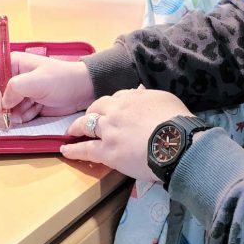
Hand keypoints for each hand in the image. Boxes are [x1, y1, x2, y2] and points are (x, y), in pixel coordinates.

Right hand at [0, 53, 94, 123]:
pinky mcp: (24, 105)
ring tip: (30, 110)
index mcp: (11, 64)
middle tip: (11, 115)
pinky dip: (22, 117)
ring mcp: (17, 93)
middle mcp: (11, 77)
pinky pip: (13, 115)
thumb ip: (15, 88)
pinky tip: (36, 112)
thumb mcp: (38, 80)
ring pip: (1, 108)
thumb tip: (3, 102)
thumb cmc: (63, 79)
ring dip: (12, 114)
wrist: (82, 91)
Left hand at [61, 86, 191, 180]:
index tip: (112, 110)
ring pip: (86, 125)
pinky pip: (85, 149)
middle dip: (91, 113)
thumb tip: (141, 91)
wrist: (176, 142)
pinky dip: (73, 149)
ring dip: (76, 127)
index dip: (112, 105)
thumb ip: (150, 97)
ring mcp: (109, 130)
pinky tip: (65, 149)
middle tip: (87, 119)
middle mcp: (116, 110)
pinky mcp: (108, 151)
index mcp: (131, 98)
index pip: (116, 98)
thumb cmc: (177, 121)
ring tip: (70, 131)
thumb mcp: (165, 99)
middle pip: (97, 108)